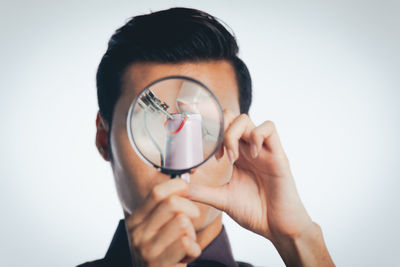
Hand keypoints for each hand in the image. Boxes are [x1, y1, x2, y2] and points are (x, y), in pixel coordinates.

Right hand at [126, 179, 200, 266]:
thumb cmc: (163, 255)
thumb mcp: (156, 230)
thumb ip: (165, 209)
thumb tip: (184, 183)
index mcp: (135, 221)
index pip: (157, 193)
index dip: (178, 186)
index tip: (188, 189)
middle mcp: (137, 234)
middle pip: (172, 203)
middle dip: (190, 211)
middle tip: (190, 224)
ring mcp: (147, 252)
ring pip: (183, 222)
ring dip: (192, 234)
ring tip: (185, 244)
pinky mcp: (160, 266)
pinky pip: (188, 244)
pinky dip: (194, 250)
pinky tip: (185, 257)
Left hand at [187, 110, 334, 265]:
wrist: (277, 227)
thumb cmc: (254, 212)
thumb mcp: (222, 199)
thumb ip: (201, 191)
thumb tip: (179, 186)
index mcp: (236, 156)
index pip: (222, 129)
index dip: (209, 135)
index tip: (203, 153)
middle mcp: (248, 149)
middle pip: (231, 117)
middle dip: (220, 129)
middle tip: (217, 153)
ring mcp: (263, 150)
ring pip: (246, 119)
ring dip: (233, 134)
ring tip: (232, 158)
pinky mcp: (278, 154)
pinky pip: (269, 128)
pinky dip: (256, 136)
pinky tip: (251, 155)